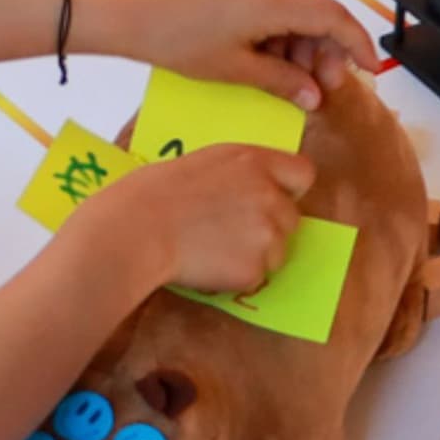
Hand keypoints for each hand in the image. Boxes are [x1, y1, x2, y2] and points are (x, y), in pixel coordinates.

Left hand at [87, 0, 370, 109]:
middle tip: (324, 88)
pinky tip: (272, 63)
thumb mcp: (235, 69)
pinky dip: (283, 35)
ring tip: (294, 82)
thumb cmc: (180, 42)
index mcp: (274, 0)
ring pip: (298, 12)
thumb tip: (314, 96)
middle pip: (319, 13)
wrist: (131, 15)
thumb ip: (281, 81)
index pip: (334, 17)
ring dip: (304, 46)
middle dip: (329, 51)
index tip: (370, 70)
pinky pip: (275, 7)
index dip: (358, 44)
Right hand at [94, 141, 312, 293]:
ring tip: (212, 249)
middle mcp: (270, 195)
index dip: (289, 189)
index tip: (273, 198)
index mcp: (256, 161)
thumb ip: (241, 173)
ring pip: (277, 252)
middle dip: (268, 227)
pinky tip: (206, 265)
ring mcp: (266, 234)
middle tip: (229, 231)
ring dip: (254, 255)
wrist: (137, 228)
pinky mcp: (254, 269)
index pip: (303, 173)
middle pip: (292, 218)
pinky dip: (236, 277)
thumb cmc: (155, 192)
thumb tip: (255, 189)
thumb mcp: (206, 162)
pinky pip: (256, 277)